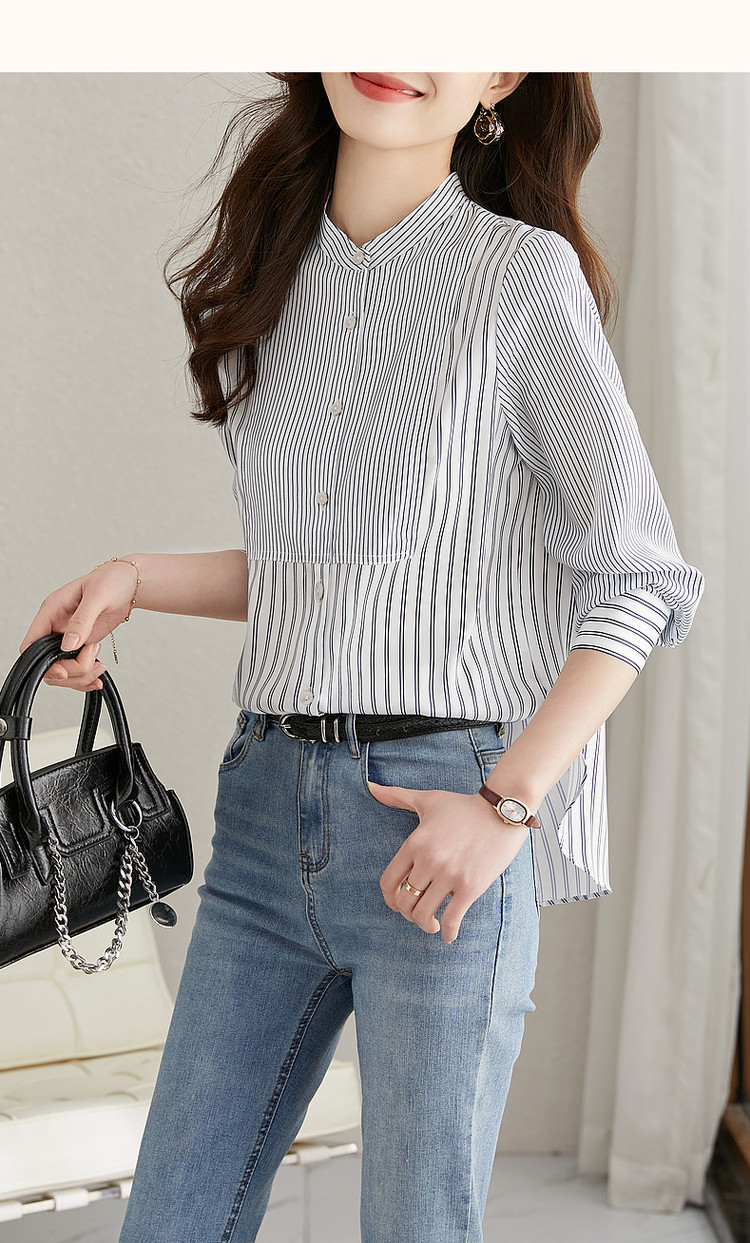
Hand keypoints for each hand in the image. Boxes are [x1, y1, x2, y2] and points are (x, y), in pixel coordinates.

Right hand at [18, 560, 138, 692]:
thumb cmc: (112, 580)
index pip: (31, 643)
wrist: (131, 584)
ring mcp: (68, 637)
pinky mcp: (82, 645)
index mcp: (51, 610)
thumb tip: (67, 644)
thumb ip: (82, 620)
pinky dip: (86, 677)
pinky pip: (76, 669)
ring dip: (80, 676)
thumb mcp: (98, 596)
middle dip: (70, 670)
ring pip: (62, 670)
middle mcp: (56, 626)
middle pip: (47, 663)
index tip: (63, 671)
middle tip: (91, 661)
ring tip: (99, 666)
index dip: (42, 662)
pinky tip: (97, 676)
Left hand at [369, 781, 530, 944]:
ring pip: (424, 914)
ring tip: (431, 924)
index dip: (389, 898)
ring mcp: (449, 875)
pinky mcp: (471, 886)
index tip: (398, 903)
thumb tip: (371, 787)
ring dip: (425, 924)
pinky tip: (448, 936)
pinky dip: (448, 933)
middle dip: (408, 913)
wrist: (501, 811)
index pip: (388, 882)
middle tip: (417, 914)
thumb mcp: (427, 799)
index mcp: (414, 843)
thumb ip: (396, 796)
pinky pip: (452, 919)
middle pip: (404, 902)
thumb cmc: (464, 806)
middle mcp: (428, 861)